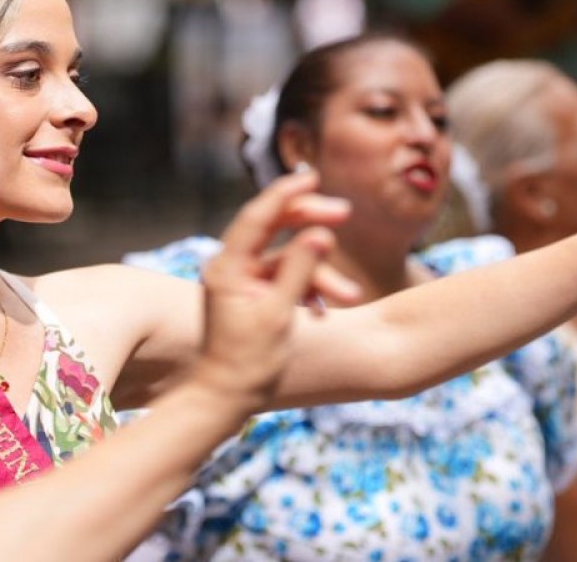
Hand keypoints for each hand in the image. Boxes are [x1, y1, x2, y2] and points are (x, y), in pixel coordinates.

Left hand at [191, 171, 360, 411]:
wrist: (225, 400)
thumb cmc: (247, 363)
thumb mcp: (278, 315)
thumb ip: (300, 271)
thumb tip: (320, 234)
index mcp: (227, 267)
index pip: (258, 216)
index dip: (286, 193)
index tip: (312, 176)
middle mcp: (230, 267)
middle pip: (272, 227)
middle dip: (311, 223)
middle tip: (345, 212)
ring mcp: (241, 280)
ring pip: (286, 258)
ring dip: (318, 271)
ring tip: (351, 295)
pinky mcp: (252, 295)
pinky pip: (285, 278)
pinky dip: (308, 288)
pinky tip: (326, 310)